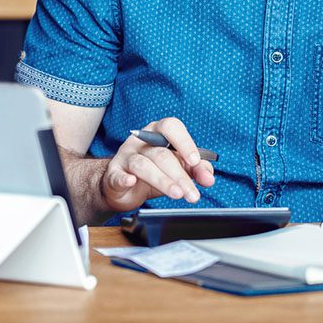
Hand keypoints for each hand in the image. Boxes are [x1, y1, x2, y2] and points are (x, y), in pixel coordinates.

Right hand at [100, 117, 215, 213]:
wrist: (122, 186)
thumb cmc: (154, 171)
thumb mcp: (178, 167)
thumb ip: (196, 169)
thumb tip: (208, 178)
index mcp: (158, 132)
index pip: (171, 127)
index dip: (185, 143)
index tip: (195, 161)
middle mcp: (141, 140)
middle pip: (161, 154)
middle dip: (180, 175)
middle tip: (192, 193)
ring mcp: (126, 155)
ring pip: (144, 165)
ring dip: (162, 181)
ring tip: (177, 194)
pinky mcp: (114, 173)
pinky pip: (118, 175)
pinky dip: (124, 179)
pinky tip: (132, 182)